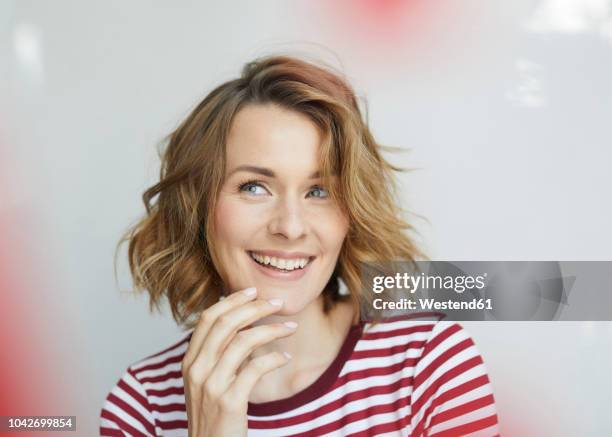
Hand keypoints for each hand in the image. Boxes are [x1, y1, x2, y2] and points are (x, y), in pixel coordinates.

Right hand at [181, 287, 296, 436]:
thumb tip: (240, 322)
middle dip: (254, 308)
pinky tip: (286, 358)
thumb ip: (217, 354)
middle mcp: (196, 370)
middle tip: (277, 303)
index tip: (253, 291)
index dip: (231, 301)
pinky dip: (274, 359)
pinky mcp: (229, 402)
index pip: (208, 318)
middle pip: (225, 324)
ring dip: (271, 330)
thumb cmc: (214, 415)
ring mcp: (210, 386)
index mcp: (190, 361)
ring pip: (242, 342)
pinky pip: (255, 369)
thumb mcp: (207, 381)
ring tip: (290, 328)